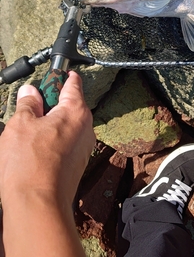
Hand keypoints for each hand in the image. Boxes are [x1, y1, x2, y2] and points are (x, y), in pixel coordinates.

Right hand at [0, 71, 95, 205]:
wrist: (37, 206)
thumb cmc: (29, 165)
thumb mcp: (20, 124)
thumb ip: (27, 104)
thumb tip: (30, 92)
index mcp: (76, 110)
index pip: (73, 83)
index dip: (59, 76)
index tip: (50, 74)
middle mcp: (85, 126)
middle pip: (69, 104)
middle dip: (49, 104)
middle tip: (28, 108)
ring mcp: (84, 146)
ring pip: (65, 125)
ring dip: (48, 124)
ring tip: (26, 134)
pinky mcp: (77, 163)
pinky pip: (65, 142)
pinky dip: (51, 140)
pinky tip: (33, 150)